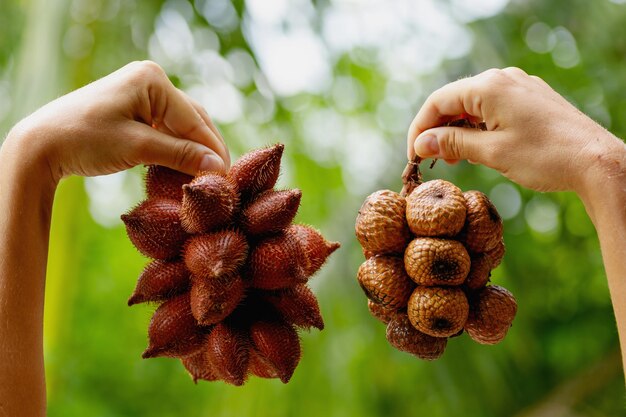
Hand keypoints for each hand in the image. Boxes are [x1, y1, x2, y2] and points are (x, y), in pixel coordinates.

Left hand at [7, 60, 229, 183]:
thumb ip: (181, 155)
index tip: (226, 178)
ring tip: (205, 177)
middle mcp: (151, 80)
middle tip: (220, 181)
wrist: (42, 144)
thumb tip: (218, 168)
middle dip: (206, 150)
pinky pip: (166, 129)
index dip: (213, 150)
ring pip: (181, 126)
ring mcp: (143, 93)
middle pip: (192, 120)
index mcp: (153, 79)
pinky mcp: (135, 108)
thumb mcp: (139, 148)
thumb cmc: (85, 140)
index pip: (195, 119)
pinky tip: (184, 167)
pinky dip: (176, 148)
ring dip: (192, 151)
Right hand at [406, 67, 624, 193]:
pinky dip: (476, 127)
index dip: (419, 129)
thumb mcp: (492, 153)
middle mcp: (502, 79)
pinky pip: (491, 108)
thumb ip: (452, 144)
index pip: (438, 102)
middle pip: (453, 101)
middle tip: (432, 161)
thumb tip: (420, 144)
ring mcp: (518, 87)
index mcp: (489, 87)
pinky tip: (475, 149)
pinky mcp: (529, 99)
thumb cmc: (546, 156)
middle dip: (437, 130)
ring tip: (452, 159)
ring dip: (456, 130)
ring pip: (472, 105)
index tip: (413, 155)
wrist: (596, 161)